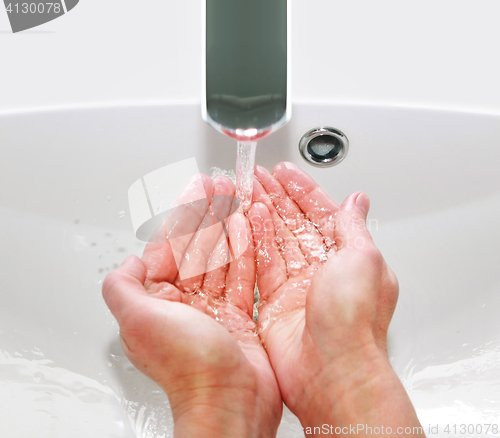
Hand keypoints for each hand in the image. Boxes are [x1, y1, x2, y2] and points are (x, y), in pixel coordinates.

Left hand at [103, 174, 281, 437]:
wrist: (232, 404)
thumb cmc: (191, 369)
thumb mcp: (140, 321)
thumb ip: (123, 288)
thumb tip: (125, 264)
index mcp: (161, 302)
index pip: (172, 245)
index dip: (185, 214)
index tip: (198, 188)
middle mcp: (187, 304)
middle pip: (200, 246)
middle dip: (211, 213)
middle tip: (222, 185)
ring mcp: (216, 310)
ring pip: (224, 257)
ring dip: (231, 225)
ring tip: (239, 198)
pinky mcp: (242, 318)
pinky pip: (245, 275)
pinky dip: (249, 250)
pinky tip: (253, 229)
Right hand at [248, 162, 422, 435]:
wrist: (331, 371)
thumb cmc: (354, 321)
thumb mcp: (364, 259)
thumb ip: (353, 227)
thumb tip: (358, 201)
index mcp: (345, 258)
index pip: (320, 213)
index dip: (302, 190)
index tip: (284, 172)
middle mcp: (320, 272)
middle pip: (293, 224)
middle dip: (275, 197)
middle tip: (257, 175)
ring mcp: (295, 288)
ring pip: (274, 241)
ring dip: (260, 214)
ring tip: (246, 190)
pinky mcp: (273, 304)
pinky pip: (260, 266)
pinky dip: (252, 242)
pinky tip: (244, 221)